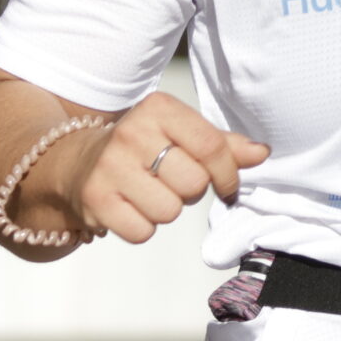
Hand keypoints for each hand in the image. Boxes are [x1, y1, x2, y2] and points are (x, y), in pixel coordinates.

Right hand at [42, 91, 269, 245]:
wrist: (78, 161)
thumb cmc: (142, 147)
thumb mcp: (179, 133)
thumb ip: (221, 144)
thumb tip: (261, 153)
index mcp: (158, 108)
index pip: (212, 146)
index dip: (228, 173)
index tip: (228, 185)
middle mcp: (132, 133)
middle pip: (193, 183)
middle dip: (189, 190)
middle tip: (170, 181)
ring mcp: (110, 167)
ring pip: (170, 211)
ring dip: (166, 209)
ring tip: (148, 191)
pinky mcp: (96, 200)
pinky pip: (143, 231)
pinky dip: (142, 226)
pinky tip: (131, 206)